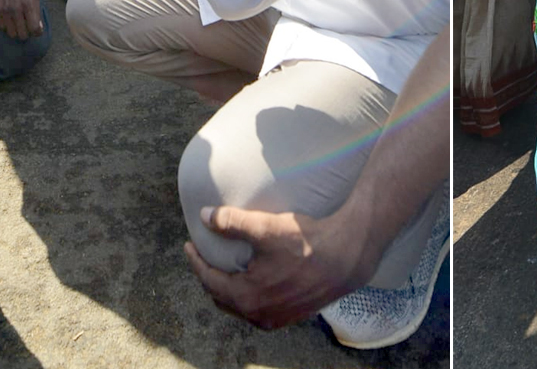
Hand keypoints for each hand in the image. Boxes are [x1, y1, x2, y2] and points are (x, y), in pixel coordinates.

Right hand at [0, 0, 43, 40]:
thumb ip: (37, 11)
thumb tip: (39, 27)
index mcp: (29, 5)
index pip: (34, 28)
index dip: (37, 33)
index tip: (37, 31)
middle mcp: (17, 10)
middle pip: (22, 34)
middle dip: (26, 33)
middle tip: (26, 28)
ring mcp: (5, 11)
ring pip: (11, 33)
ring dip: (16, 31)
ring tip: (18, 24)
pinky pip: (2, 27)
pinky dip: (6, 26)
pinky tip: (9, 19)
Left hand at [183, 206, 366, 329]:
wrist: (347, 256)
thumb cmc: (306, 241)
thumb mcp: (265, 227)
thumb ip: (231, 222)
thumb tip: (205, 216)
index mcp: (246, 296)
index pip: (209, 280)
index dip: (196, 261)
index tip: (189, 245)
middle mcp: (259, 314)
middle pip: (222, 298)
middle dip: (210, 277)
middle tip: (205, 257)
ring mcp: (277, 318)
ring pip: (241, 307)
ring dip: (230, 289)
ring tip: (227, 268)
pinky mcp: (293, 315)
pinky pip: (260, 309)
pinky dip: (249, 296)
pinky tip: (255, 281)